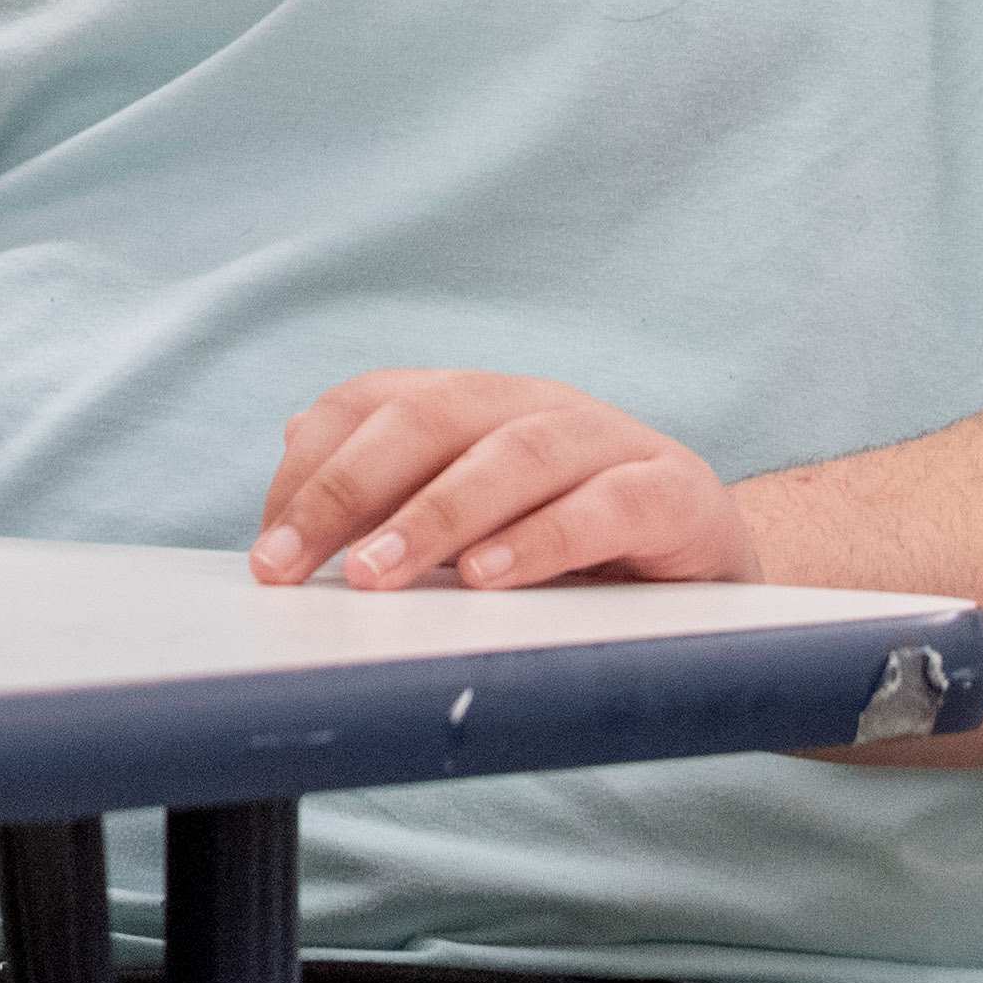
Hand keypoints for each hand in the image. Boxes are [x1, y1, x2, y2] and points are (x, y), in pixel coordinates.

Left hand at [253, 372, 756, 592]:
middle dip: (346, 489)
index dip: (312, 467)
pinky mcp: (676, 494)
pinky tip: (488, 578)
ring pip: (513, 454)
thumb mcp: (473, 528)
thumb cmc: (573, 550)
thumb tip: (286, 478)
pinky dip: (543, 538)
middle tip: (289, 563)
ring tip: (375, 574)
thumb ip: (391, 504)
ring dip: (434, 515)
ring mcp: (610, 441)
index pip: (374, 404)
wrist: (715, 567)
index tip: (267, 548)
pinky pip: (607, 504)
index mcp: (477, 405)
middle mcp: (536, 406)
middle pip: (428, 418)